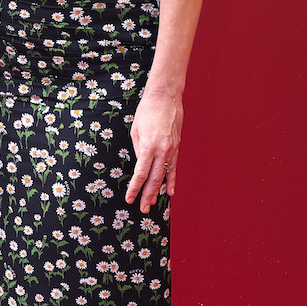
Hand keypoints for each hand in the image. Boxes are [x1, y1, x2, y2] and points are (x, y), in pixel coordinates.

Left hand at [127, 82, 181, 213]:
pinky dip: (172, 180)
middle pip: (153, 179)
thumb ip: (138, 150)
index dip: (134, 188)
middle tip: (142, 209)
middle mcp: (161, 150)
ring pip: (164, 176)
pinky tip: (170, 192)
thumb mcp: (135, 130)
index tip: (129, 198)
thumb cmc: (147, 111)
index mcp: (148, 146)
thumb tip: (140, 165)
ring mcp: (171, 150)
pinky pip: (174, 168)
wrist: (165, 97)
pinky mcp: (177, 147)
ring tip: (152, 204)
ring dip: (157, 191)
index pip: (140, 174)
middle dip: (147, 195)